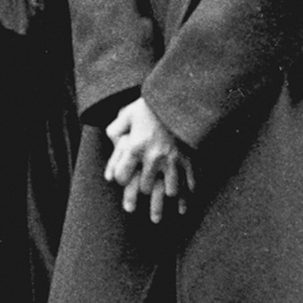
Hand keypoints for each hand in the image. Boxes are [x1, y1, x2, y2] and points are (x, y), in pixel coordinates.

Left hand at [104, 97, 192, 223]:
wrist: (181, 96)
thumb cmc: (152, 104)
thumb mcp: (128, 112)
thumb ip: (117, 128)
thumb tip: (112, 141)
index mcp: (136, 147)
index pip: (122, 176)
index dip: (120, 180)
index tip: (122, 180)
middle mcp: (153, 158)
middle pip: (144, 188)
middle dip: (141, 193)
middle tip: (140, 197)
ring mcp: (173, 160)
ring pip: (169, 190)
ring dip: (165, 199)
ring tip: (164, 205)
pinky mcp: (190, 159)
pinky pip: (190, 182)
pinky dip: (188, 194)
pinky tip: (184, 202)